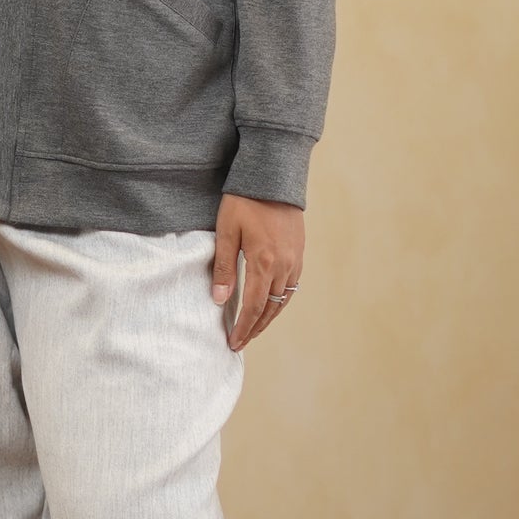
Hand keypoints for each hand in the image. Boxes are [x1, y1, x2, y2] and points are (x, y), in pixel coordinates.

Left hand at [212, 194, 304, 350]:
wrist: (273, 176)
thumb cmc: (245, 200)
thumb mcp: (226, 231)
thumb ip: (223, 267)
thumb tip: (219, 300)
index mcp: (263, 262)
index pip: (252, 307)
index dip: (243, 328)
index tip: (233, 342)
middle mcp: (283, 265)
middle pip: (270, 308)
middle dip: (255, 328)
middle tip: (241, 342)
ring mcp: (294, 259)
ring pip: (283, 299)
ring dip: (269, 317)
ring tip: (254, 328)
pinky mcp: (299, 251)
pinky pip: (292, 285)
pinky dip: (281, 301)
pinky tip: (271, 304)